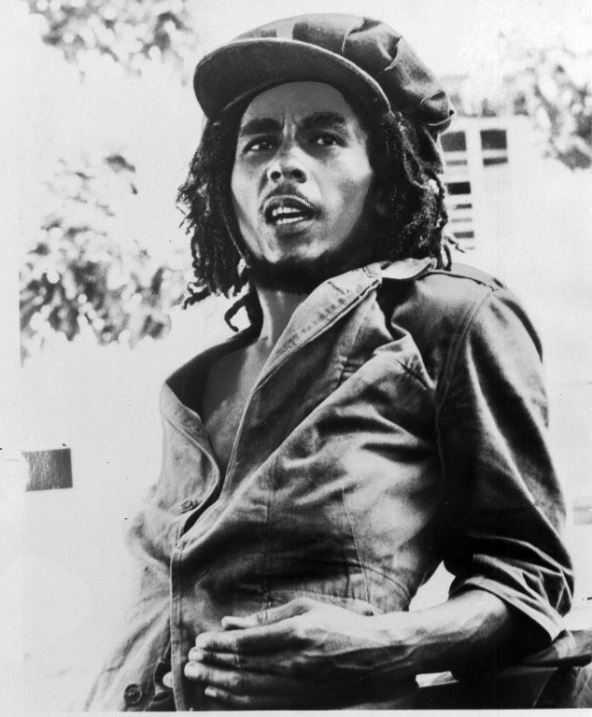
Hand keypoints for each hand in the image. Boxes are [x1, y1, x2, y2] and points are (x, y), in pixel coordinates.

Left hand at [183, 597, 404, 708]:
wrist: (378, 656)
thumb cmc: (341, 624)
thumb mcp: (306, 608)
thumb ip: (267, 616)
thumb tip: (232, 622)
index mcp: (296, 634)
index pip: (247, 642)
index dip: (219, 644)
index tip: (200, 641)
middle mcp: (295, 664)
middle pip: (242, 669)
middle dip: (211, 665)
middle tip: (189, 662)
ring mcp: (299, 688)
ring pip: (248, 691)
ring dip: (218, 684)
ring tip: (198, 677)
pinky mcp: (302, 703)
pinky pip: (262, 705)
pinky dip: (237, 701)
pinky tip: (221, 694)